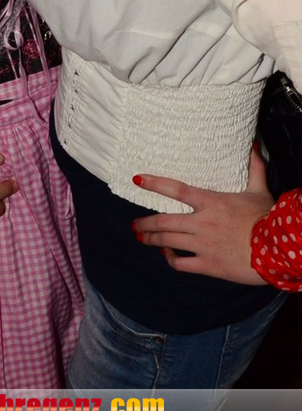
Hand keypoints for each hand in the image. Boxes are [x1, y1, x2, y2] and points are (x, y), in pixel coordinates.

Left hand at [132, 148, 273, 284]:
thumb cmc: (267, 219)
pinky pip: (180, 263)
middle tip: (133, 224)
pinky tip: (166, 255)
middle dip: (144, 223)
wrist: (278, 253)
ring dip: (150, 239)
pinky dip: (169, 259)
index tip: (137, 179)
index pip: (176, 189)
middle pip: (163, 221)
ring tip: (140, 237)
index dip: (154, 183)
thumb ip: (254, 168)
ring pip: (167, 241)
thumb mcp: (260, 191)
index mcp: (211, 202)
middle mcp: (202, 223)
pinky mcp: (207, 265)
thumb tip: (253, 144)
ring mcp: (203, 245)